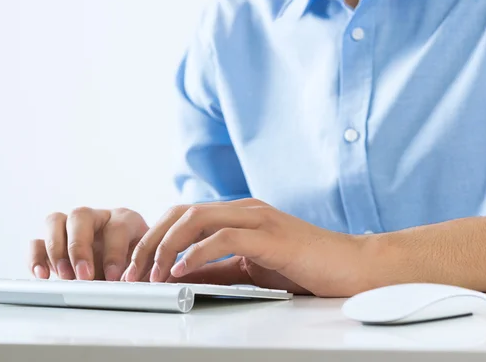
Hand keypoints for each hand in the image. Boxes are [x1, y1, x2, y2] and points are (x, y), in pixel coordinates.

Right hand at [29, 207, 148, 280]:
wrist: (129, 269)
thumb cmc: (139, 265)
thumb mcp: (145, 267)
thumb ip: (138, 272)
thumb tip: (130, 285)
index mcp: (125, 219)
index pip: (117, 226)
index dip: (114, 252)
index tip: (114, 277)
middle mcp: (97, 218)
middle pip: (80, 216)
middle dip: (80, 247)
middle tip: (84, 276)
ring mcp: (72, 227)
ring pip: (55, 221)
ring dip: (56, 250)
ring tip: (65, 277)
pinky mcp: (53, 242)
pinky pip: (37, 242)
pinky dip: (36, 258)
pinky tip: (42, 276)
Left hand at [122, 199, 362, 296]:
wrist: (351, 266)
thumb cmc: (305, 267)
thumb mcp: (249, 270)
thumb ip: (216, 269)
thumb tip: (178, 276)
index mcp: (239, 215)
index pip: (184, 216)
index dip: (155, 238)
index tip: (137, 266)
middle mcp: (245, 209)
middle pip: (182, 212)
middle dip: (151, 241)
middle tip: (134, 271)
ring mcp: (258, 218)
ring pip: (197, 218)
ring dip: (167, 246)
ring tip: (152, 274)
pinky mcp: (271, 236)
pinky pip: (225, 237)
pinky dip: (198, 253)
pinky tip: (182, 270)